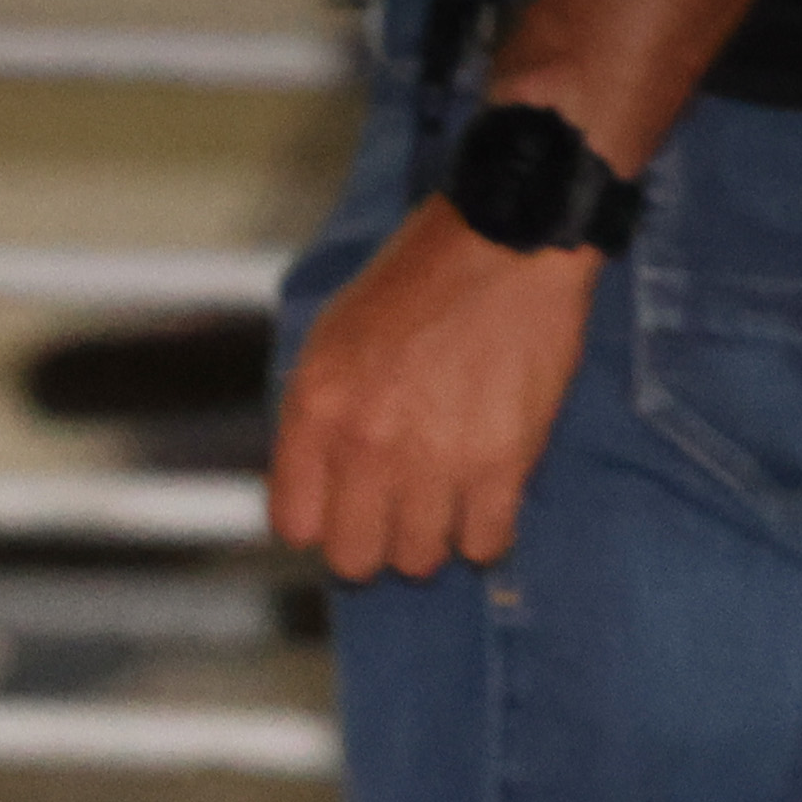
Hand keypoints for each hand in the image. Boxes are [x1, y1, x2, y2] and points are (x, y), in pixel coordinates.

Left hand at [269, 203, 605, 584]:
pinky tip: (487, 496)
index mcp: (316, 407)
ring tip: (448, 493)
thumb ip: (314, 418)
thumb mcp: (332, 337)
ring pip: (419, 560)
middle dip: (375, 541)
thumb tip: (315, 490)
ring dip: (433, 535)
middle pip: (355, 559)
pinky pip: (483, 545)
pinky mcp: (500, 465)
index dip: (322, 520)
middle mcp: (366, 443)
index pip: (295, 525)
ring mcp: (434, 459)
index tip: (346, 504)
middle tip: (399, 507)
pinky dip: (486, 532)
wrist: (506, 241)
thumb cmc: (420, 280)